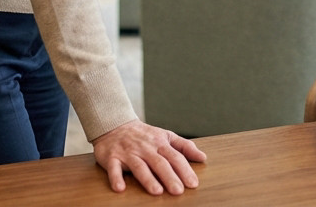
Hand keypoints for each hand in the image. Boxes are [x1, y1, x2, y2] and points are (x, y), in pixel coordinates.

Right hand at [91, 119, 206, 194]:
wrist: (115, 124)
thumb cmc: (144, 135)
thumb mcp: (166, 136)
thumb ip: (184, 146)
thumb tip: (203, 158)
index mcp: (160, 143)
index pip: (175, 157)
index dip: (184, 170)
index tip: (193, 183)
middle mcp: (145, 148)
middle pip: (159, 163)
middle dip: (169, 177)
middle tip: (178, 191)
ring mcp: (128, 153)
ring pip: (139, 166)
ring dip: (148, 179)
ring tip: (157, 191)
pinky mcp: (112, 158)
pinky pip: (114, 168)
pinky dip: (116, 178)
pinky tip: (120, 188)